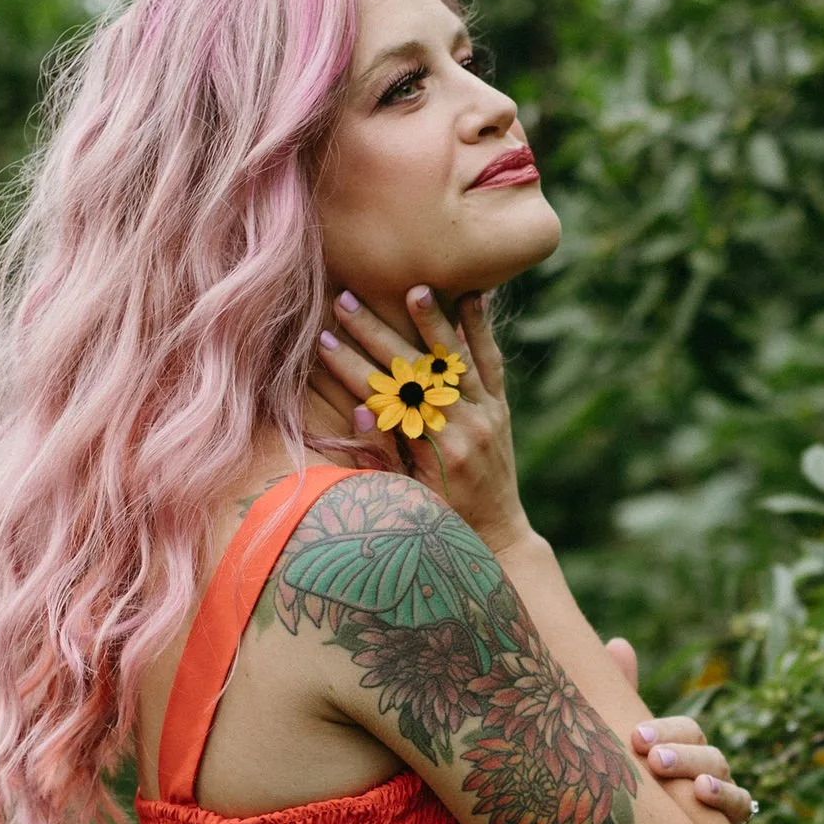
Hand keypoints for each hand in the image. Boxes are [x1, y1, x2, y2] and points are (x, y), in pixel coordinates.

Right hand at [309, 283, 531, 557]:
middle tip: (345, 301)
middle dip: (377, 334)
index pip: (386, 398)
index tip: (322, 341)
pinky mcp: (502, 408)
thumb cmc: (442, 520)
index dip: (351, 369)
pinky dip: (482, 330)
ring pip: (458, 359)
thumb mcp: (408, 497)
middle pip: (416, 370)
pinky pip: (492, 363)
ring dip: (434, 322)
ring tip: (415, 288)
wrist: (498, 535)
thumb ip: (384, 456)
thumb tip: (358, 412)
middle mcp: (466, 427)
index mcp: (437, 452)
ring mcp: (488, 414)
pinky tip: (474, 297)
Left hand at [605, 637, 767, 823]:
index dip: (668, 732)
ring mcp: (725, 821)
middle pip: (714, 761)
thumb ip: (621, 699)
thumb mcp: (621, 748)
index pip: (689, 732)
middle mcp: (713, 784)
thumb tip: (619, 643)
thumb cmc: (627, 788)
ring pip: (738, 802)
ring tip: (700, 792)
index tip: (638, 738)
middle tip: (656, 763)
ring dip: (723, 795)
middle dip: (688, 760)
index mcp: (688, 753)